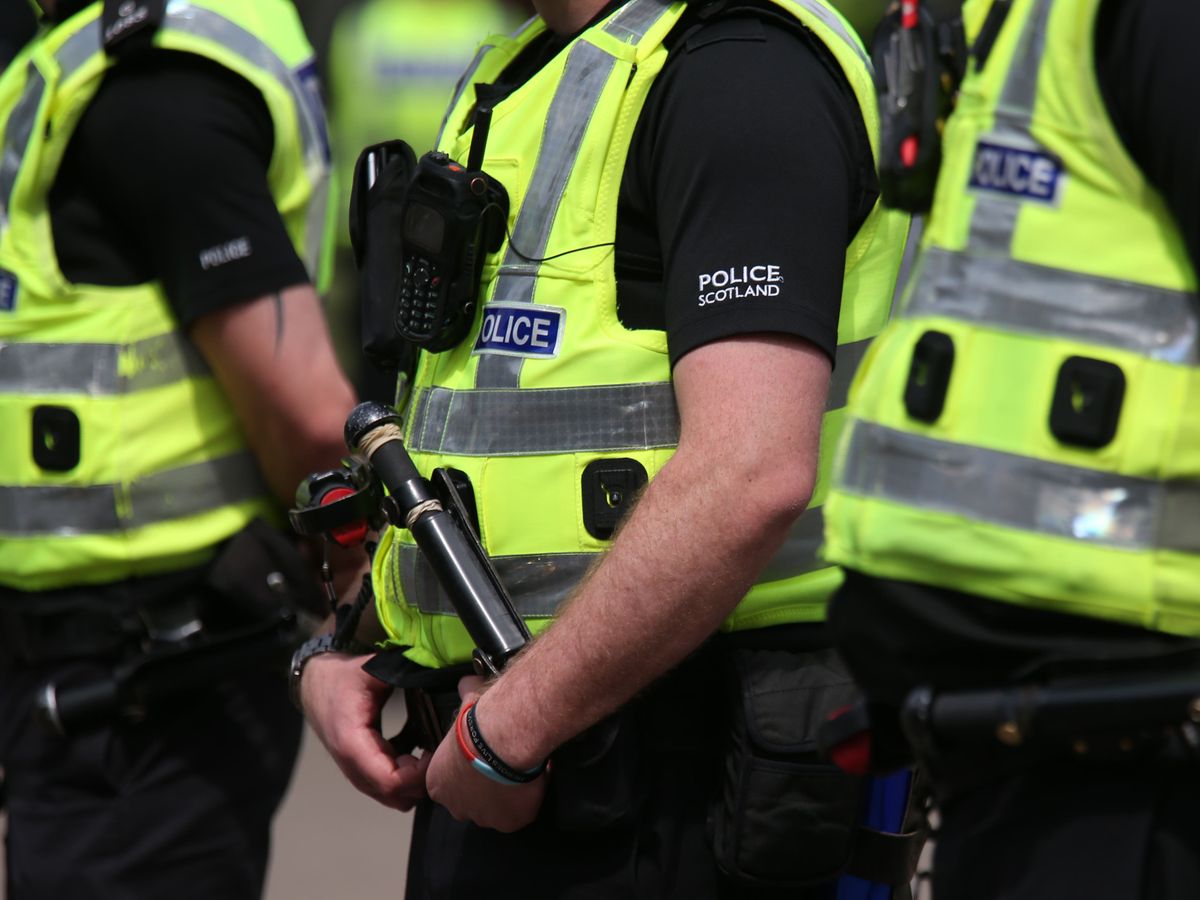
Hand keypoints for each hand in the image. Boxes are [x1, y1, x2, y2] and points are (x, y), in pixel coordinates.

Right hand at [300, 652, 428, 810]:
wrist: (314, 683)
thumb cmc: (341, 677)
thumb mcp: (371, 669)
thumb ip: (401, 672)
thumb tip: (433, 671)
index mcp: (352, 743)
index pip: (389, 781)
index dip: (418, 775)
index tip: (435, 753)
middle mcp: (351, 765)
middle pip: (392, 795)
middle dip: (420, 781)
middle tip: (437, 754)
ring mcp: (355, 770)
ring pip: (390, 796)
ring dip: (413, 781)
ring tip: (428, 752)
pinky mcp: (361, 769)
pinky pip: (387, 786)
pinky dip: (405, 777)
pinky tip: (418, 753)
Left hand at [425, 676, 546, 831]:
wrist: (503, 738)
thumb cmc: (479, 721)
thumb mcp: (467, 704)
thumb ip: (464, 696)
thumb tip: (465, 682)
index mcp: (437, 783)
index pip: (450, 782)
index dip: (468, 769)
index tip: (483, 755)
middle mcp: (456, 807)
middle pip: (471, 801)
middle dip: (485, 786)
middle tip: (503, 762)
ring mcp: (484, 819)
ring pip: (496, 809)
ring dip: (507, 793)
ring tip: (521, 768)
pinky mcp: (510, 823)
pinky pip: (521, 812)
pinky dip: (529, 797)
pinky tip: (535, 776)